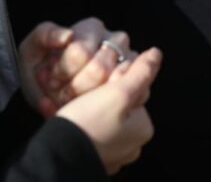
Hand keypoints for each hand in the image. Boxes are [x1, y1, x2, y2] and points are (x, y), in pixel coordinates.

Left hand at [26, 18, 134, 115]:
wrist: (50, 93)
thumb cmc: (43, 67)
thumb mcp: (32, 49)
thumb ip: (45, 36)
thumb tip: (68, 36)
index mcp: (92, 28)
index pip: (80, 53)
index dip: (62, 72)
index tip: (50, 78)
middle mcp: (116, 40)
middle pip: (99, 70)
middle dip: (73, 88)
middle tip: (60, 92)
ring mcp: (129, 61)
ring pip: (113, 85)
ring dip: (86, 99)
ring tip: (72, 99)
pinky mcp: (137, 82)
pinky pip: (129, 95)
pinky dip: (103, 108)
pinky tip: (89, 107)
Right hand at [56, 47, 161, 174]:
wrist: (54, 158)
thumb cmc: (89, 124)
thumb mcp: (119, 93)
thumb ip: (141, 72)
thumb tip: (156, 54)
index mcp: (142, 128)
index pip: (137, 91)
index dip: (119, 79)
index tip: (104, 78)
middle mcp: (130, 143)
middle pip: (118, 103)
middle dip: (101, 91)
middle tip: (83, 88)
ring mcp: (109, 151)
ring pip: (99, 115)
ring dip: (84, 102)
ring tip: (69, 96)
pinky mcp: (87, 154)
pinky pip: (83, 128)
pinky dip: (73, 117)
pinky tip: (58, 107)